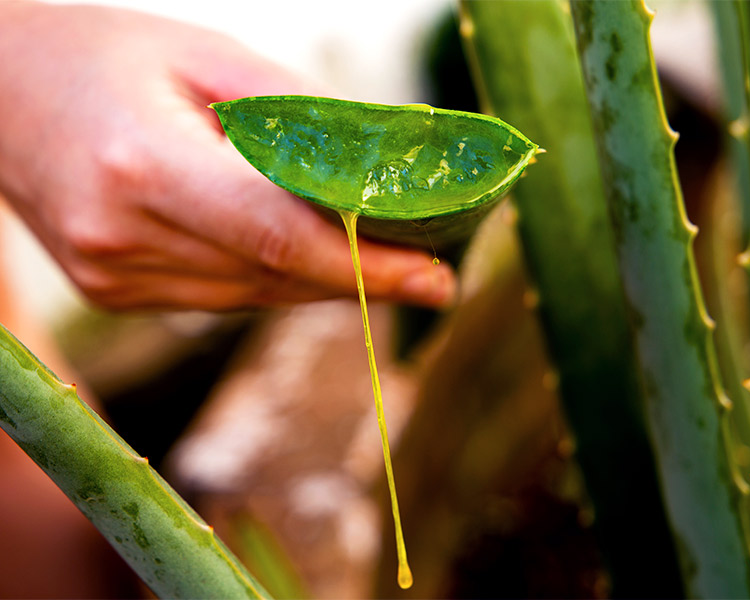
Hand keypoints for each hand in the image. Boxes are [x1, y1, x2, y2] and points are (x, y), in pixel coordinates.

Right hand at [0, 2, 454, 309]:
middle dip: (361, 278)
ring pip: (255, 294)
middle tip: (428, 272)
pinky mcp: (115, 292)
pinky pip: (223, 296)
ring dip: (321, 280)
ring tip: (378, 259)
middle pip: (277, 276)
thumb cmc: (108, 56)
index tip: (437, 281)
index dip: (369, 268)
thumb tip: (387, 170)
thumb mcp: (209, 59)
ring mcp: (113, 276)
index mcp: (144, 166)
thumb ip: (300, 119)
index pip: (281, 237)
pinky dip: (272, 277)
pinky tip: (302, 254)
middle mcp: (123, 238)